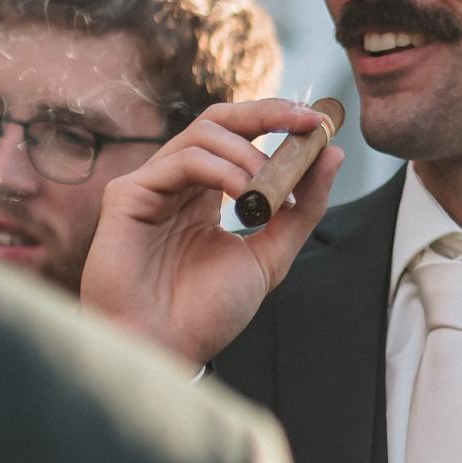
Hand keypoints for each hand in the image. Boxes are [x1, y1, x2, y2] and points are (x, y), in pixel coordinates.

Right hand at [78, 99, 342, 364]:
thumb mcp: (270, 256)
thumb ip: (302, 209)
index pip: (239, 136)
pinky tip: (247, 196)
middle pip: (219, 119)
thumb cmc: (207, 313)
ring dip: (250, 154)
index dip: (278, 120)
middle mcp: (176, 182)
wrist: (166, 350)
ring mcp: (150, 185)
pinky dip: (223, 170)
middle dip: (268, 113)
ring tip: (271, 190)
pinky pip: (183, 161)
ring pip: (204, 134)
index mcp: (205, 194)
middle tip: (307, 122)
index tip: (320, 125)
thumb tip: (333, 154)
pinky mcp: (127, 194)